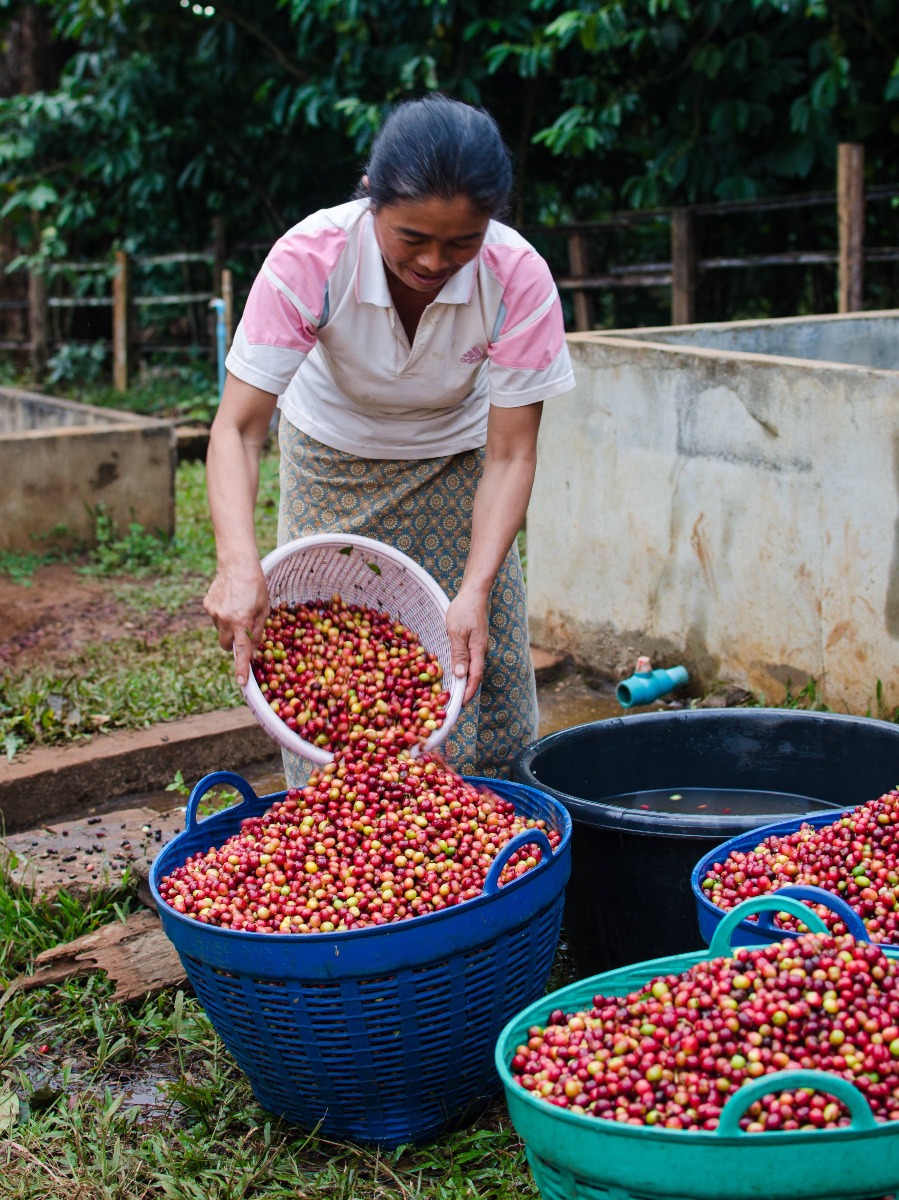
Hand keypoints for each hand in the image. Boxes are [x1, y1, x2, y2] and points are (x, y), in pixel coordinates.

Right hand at [203, 566, 270, 686]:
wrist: (237, 564)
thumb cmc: (256, 586)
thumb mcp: (264, 610)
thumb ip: (258, 632)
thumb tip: (253, 651)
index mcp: (241, 621)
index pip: (241, 651)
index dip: (241, 667)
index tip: (241, 682)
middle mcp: (224, 620)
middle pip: (225, 645)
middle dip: (233, 644)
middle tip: (243, 630)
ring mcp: (213, 612)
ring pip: (220, 630)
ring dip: (229, 626)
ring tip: (238, 608)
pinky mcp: (207, 605)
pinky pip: (215, 618)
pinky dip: (222, 615)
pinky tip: (230, 601)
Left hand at [445, 586, 488, 705]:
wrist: (474, 593)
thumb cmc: (464, 610)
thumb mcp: (457, 632)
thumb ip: (459, 654)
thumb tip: (461, 676)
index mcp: (478, 650)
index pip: (475, 677)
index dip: (468, 692)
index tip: (461, 705)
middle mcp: (481, 651)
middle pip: (475, 675)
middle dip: (466, 690)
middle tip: (455, 703)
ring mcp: (479, 646)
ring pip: (472, 668)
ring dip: (464, 680)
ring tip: (454, 691)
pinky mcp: (475, 641)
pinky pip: (470, 659)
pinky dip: (463, 669)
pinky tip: (455, 671)